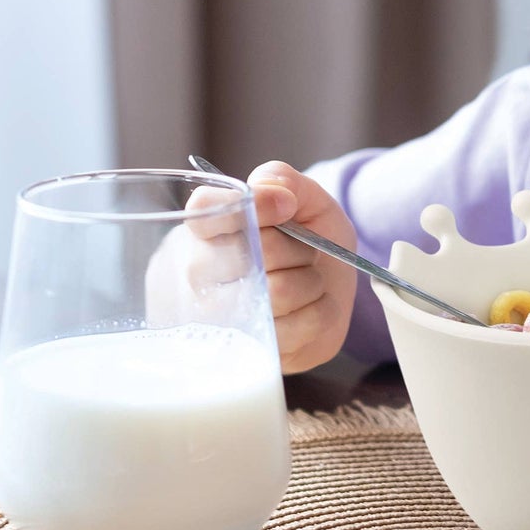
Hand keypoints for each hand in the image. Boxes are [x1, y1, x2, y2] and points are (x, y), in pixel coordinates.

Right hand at [148, 162, 358, 372]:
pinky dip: (320, 312)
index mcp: (208, 227)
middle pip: (254, 253)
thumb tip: (276, 194)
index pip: (205, 208)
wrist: (328, 289)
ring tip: (306, 280)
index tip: (288, 207)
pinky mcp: (250, 350)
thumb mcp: (304, 198)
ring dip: (310, 282)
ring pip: (278, 293)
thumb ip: (284, 179)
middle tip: (303, 251)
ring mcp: (219, 318)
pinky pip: (297, 327)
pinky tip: (308, 308)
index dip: (255, 206)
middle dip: (297, 248)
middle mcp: (201, 273)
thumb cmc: (306, 238)